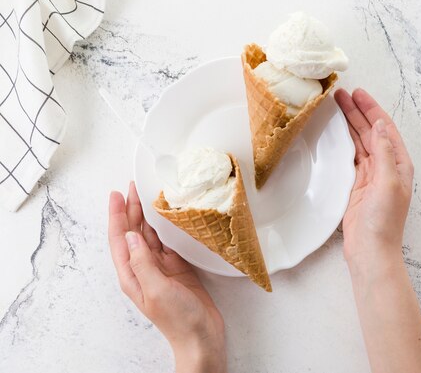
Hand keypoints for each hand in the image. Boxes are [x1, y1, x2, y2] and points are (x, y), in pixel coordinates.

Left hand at [108, 182, 225, 372]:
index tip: (117, 194)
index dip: (117, 216)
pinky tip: (165, 217)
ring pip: (149, 235)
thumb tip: (132, 235)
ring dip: (146, 216)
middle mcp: (143, 268)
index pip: (120, 239)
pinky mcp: (177, 268)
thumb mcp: (157, 290)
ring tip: (145, 195)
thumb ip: (143, 262)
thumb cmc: (178, 319)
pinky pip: (167, 242)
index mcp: (132, 275)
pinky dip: (165, 227)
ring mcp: (160, 268)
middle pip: (132, 233)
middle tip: (132, 186)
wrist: (200, 336)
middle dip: (130, 209)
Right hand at [335, 88, 413, 269]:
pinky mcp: (356, 186)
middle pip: (371, 132)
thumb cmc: (384, 221)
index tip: (358, 93)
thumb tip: (379, 124)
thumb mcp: (388, 183)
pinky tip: (334, 133)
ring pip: (359, 142)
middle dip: (357, 112)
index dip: (372, 109)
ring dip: (349, 124)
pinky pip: (350, 157)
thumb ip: (385, 152)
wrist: (371, 251)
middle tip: (340, 94)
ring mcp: (371, 176)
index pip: (385, 128)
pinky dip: (342, 143)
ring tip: (335, 107)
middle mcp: (386, 167)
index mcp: (399, 164)